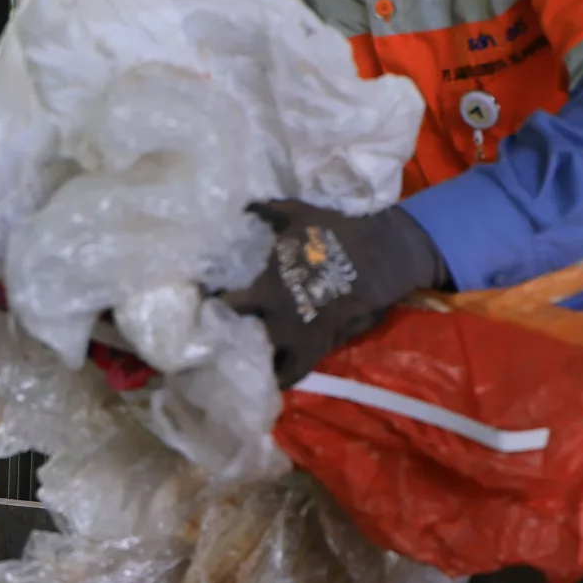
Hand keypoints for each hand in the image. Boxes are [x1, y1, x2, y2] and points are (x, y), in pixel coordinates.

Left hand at [219, 200, 446, 386]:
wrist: (378, 257)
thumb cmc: (336, 234)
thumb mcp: (298, 214)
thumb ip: (269, 212)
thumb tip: (247, 204)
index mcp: (265, 288)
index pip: (226, 302)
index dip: (213, 302)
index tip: (204, 301)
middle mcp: (276, 319)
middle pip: (239, 337)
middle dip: (227, 335)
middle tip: (218, 334)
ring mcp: (297, 337)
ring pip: (264, 361)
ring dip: (253, 360)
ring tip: (241, 361)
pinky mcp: (318, 348)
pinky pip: (294, 372)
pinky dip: (282, 376)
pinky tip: (273, 377)